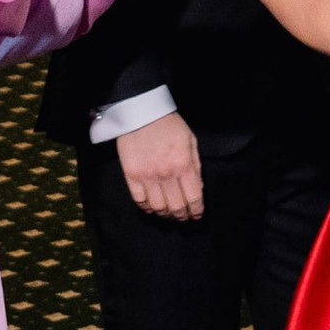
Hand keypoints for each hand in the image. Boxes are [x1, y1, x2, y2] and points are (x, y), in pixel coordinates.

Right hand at [117, 108, 204, 222]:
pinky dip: (147, 208)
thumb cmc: (169, 125)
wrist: (141, 112)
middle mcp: (166, 174)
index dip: (196, 211)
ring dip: (165, 214)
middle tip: (184, 218)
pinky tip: (152, 207)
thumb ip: (196, 166)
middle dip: (182, 216)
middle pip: (176, 207)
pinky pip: (139, 200)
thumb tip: (197, 189)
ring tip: (169, 214)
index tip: (197, 215)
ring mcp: (147, 176)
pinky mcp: (131, 175)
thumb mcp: (191, 141)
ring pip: (158, 207)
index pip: (193, 198)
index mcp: (184, 164)